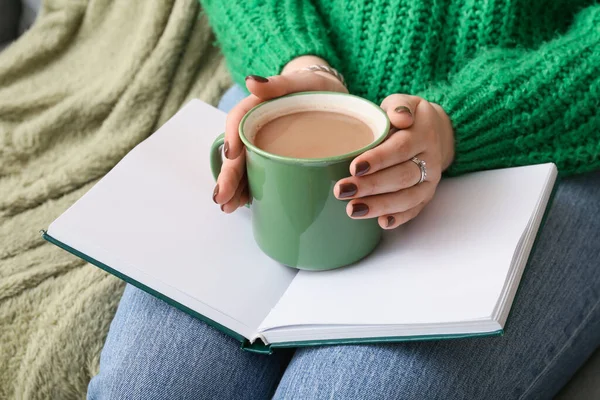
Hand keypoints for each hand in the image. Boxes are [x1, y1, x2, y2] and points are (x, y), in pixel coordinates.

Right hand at [212, 56, 347, 211]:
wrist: (329, 96)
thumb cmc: (312, 88)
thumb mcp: (299, 82)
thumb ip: (278, 83)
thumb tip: (251, 81)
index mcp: (257, 108)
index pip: (238, 121)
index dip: (233, 138)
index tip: (232, 155)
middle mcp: (255, 129)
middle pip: (238, 152)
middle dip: (229, 175)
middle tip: (221, 197)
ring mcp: (263, 146)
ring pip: (244, 167)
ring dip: (234, 188)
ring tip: (228, 207)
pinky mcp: (274, 159)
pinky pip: (258, 174)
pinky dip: (250, 190)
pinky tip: (244, 204)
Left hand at [334, 94, 454, 228]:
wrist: (434, 131)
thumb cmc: (406, 117)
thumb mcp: (403, 102)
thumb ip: (399, 106)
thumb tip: (400, 117)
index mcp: (423, 135)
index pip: (400, 149)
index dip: (378, 159)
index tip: (354, 167)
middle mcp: (430, 160)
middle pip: (401, 177)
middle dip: (370, 186)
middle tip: (342, 191)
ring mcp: (429, 180)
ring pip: (407, 197)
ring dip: (380, 206)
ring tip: (353, 210)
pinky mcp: (426, 195)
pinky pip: (414, 210)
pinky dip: (399, 218)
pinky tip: (381, 223)